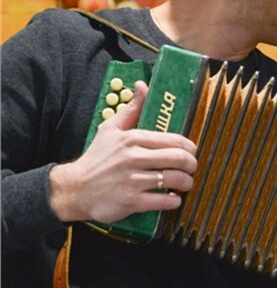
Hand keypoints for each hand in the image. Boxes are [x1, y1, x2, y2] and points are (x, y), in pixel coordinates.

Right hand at [49, 81, 196, 223]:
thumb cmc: (96, 158)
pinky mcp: (131, 201)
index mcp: (132, 139)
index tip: (191, 152)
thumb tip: (143, 86)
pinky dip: (174, 201)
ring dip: (186, 183)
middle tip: (191, 168)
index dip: (190, 147)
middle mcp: (134, 158)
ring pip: (175, 179)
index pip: (174, 140)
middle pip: (179, 159)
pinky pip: (164, 201)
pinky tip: (174, 198)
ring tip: (185, 183)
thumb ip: (132, 109)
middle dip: (192, 164)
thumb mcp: (110, 129)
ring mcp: (133, 181)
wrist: (74, 188)